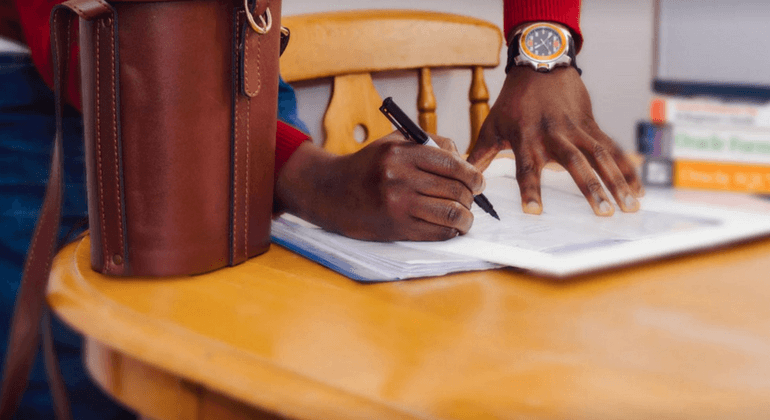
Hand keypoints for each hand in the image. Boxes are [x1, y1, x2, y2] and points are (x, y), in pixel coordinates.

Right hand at [274, 132, 484, 240]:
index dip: (473, 175)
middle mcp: (399, 177)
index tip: (478, 182)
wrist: (331, 192)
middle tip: (472, 199)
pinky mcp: (396, 227)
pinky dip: (451, 231)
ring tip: (465, 216)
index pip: (453, 165)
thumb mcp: (394, 143)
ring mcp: (398, 204)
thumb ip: (430, 143)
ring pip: (451, 214)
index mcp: (401, 152)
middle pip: (456, 190)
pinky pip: (437, 233)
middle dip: (471, 197)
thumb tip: (464, 161)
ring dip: (466, 218)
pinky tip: (451, 227)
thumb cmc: (367, 166)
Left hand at [468, 66, 643, 215]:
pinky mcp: (593, 125)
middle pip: (574, 164)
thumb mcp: (492, 125)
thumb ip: (480, 155)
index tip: (534, 211)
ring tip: (630, 207)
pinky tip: (638, 190)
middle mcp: (554, 134)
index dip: (530, 189)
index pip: (527, 168)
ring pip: (601, 156)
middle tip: (604, 212)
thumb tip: (464, 178)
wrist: (540, 65)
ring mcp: (577, 129)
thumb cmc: (513, 101)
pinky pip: (613, 149)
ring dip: (617, 181)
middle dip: (590, 188)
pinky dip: (627, 169)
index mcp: (527, 138)